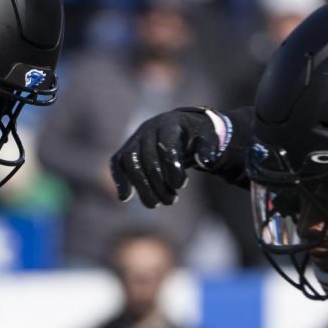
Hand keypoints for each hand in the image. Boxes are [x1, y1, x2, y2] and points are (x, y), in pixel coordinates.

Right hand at [110, 107, 229, 206]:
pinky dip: (120, 180)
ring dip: (141, 187)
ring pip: (131, 162)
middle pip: (147, 158)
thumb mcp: (209, 139)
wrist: (182, 128)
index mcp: (170, 123)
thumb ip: (208, 150)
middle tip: (171, 201)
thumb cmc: (197, 136)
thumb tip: (206, 162)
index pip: (167, 145)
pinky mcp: (127, 149)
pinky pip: (118, 163)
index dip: (172, 167)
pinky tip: (125, 197)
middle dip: (158, 184)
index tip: (180, 185)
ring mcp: (135, 138)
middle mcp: (149, 129)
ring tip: (155, 204)